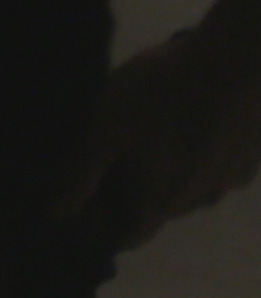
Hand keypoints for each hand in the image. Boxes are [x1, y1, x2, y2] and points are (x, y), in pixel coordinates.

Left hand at [76, 18, 260, 243]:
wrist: (240, 61)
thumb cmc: (161, 97)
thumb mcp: (104, 132)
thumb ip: (80, 176)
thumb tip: (56, 215)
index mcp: (162, 201)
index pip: (129, 236)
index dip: (103, 228)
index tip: (83, 209)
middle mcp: (201, 201)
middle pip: (157, 210)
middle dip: (130, 195)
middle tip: (107, 164)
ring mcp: (231, 178)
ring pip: (189, 188)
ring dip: (166, 175)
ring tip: (146, 141)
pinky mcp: (252, 153)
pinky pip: (215, 165)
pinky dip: (196, 155)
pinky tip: (187, 126)